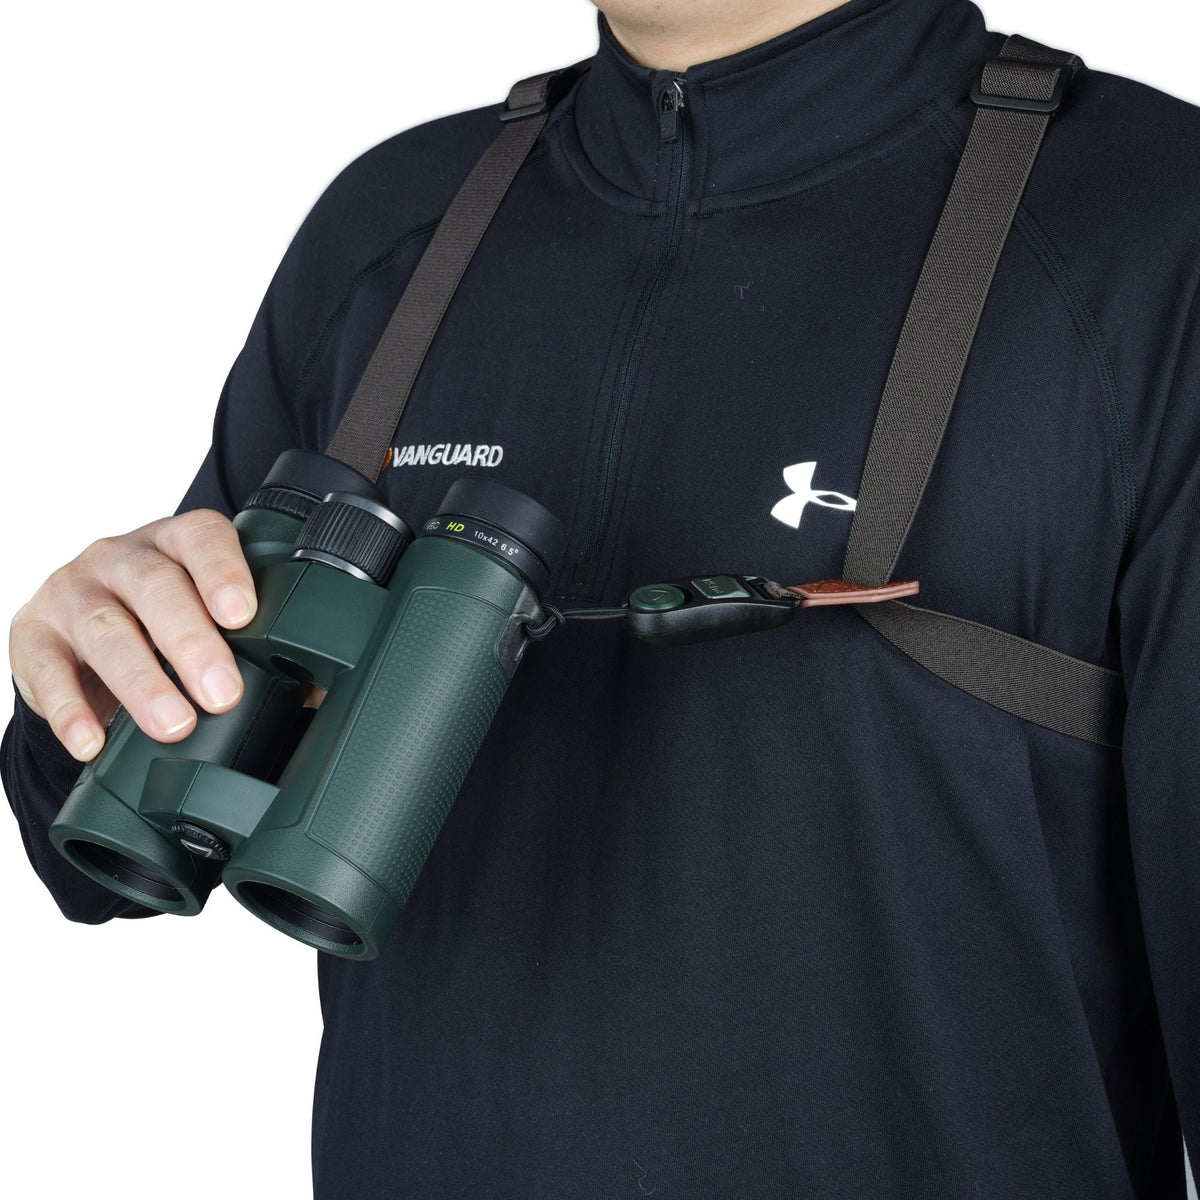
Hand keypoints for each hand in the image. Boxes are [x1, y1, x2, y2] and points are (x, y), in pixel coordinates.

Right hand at [9, 510, 255, 760]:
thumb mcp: (206, 612)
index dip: (223, 571)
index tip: (244, 615)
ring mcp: (73, 593)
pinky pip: (45, 670)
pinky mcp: (33, 635)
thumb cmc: (164, 619)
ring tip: (174, 725)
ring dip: (142, 682)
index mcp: (176, 542)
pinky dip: (69, 710)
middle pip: (155, 588)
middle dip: (191, 642)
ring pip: (105, 630)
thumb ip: (255, 638)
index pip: (202, 538)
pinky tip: (92, 741)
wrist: (78, 625)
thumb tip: (321, 690)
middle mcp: (122, 558)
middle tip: (223, 692)